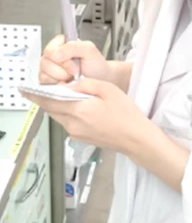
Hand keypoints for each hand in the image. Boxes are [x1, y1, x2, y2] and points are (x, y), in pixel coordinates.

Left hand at [22, 78, 150, 152]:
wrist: (135, 138)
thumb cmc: (125, 113)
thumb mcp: (108, 89)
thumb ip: (85, 84)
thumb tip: (69, 84)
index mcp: (78, 110)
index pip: (49, 101)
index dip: (36, 95)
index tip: (26, 90)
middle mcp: (72, 124)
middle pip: (51, 110)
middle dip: (47, 99)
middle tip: (48, 88)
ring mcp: (75, 133)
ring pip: (59, 116)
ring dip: (59, 106)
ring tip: (67, 96)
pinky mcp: (80, 138)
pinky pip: (68, 123)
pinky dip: (68, 114)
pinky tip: (80, 108)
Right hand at [40, 35, 110, 84]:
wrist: (100, 81)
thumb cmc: (95, 65)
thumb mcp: (89, 50)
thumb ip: (73, 46)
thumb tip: (55, 54)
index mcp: (60, 43)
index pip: (50, 50)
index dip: (61, 59)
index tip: (74, 65)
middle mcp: (52, 55)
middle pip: (45, 63)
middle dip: (62, 71)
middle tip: (76, 72)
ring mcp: (48, 70)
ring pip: (43, 75)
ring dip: (60, 78)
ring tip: (72, 78)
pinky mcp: (48, 82)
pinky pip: (45, 85)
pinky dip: (57, 86)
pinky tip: (67, 84)